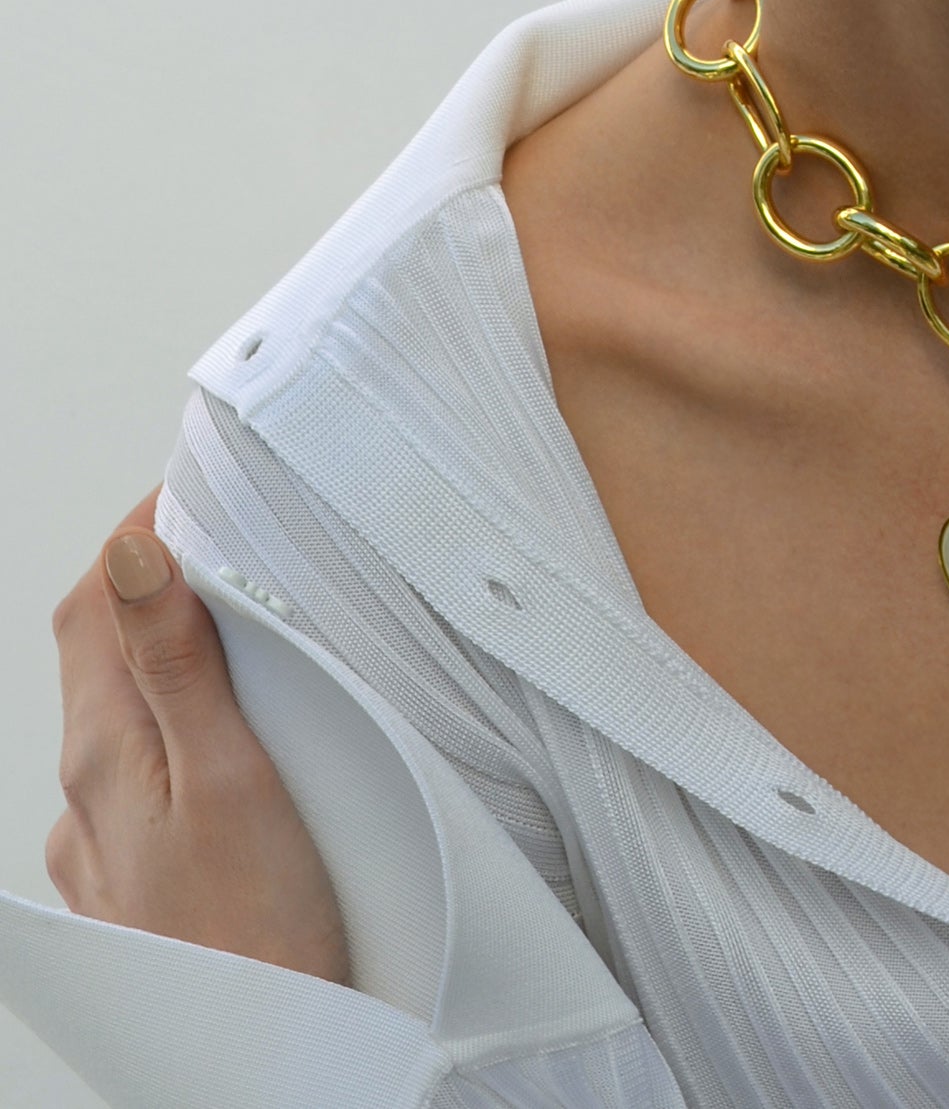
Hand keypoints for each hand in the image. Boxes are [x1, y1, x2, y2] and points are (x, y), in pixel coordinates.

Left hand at [46, 490, 350, 985]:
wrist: (272, 1055)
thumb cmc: (265, 928)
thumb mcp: (231, 774)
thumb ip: (176, 663)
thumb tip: (133, 554)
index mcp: (104, 751)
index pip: (94, 603)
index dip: (137, 532)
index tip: (192, 488)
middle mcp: (84, 794)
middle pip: (96, 650)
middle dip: (146, 581)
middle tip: (217, 533)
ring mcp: (99, 843)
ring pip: (116, 713)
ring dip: (159, 654)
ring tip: (230, 623)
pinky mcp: (129, 881)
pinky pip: (136, 773)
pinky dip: (172, 725)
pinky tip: (224, 737)